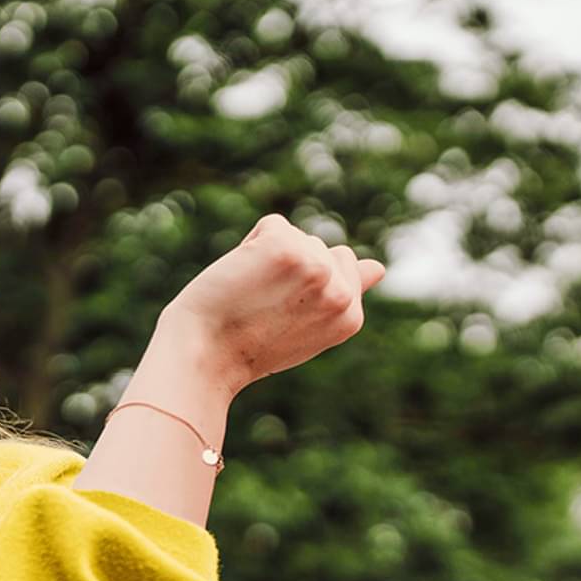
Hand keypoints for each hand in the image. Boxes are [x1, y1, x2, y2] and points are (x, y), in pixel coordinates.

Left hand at [162, 213, 386, 396]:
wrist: (203, 356)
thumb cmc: (245, 347)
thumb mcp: (307, 328)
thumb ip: (344, 297)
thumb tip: (377, 268)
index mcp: (351, 317)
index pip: (346, 265)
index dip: (303, 283)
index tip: (280, 313)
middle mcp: (342, 294)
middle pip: (322, 247)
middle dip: (291, 266)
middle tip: (262, 306)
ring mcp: (317, 269)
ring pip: (298, 236)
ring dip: (268, 256)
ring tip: (248, 295)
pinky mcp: (286, 249)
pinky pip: (272, 225)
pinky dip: (249, 244)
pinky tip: (239, 276)